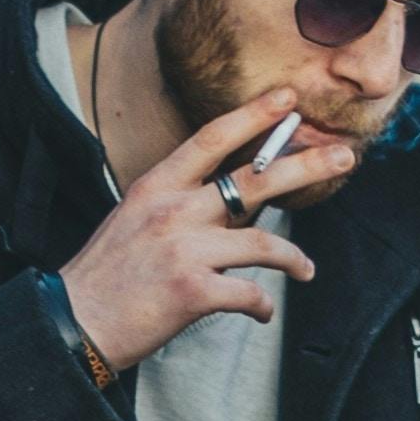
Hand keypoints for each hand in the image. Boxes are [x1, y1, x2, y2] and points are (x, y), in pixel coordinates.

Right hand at [59, 94, 359, 374]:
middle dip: (307, 165)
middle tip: (344, 156)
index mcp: (156, 186)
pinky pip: (250, 294)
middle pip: (255, 179)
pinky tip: (263, 311)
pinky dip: (263, 305)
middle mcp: (173, 210)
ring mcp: (184, 250)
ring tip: (305, 268)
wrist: (75, 320)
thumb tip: (234, 204)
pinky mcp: (193, 291)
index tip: (288, 99)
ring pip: (265, 244)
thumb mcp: (134, 219)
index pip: (212, 138)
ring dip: (294, 258)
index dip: (254, 115)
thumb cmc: (106, 274)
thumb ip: (180, 205)